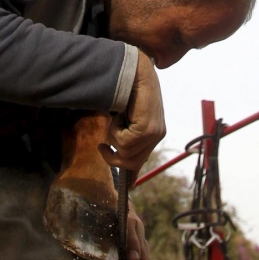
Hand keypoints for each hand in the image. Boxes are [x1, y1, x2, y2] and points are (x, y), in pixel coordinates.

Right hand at [99, 50, 165, 180]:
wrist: (133, 71)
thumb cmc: (126, 89)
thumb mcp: (123, 116)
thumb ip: (121, 133)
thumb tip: (111, 150)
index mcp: (153, 132)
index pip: (142, 160)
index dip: (132, 175)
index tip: (128, 188)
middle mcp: (157, 135)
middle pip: (130, 162)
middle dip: (112, 157)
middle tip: (101, 146)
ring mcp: (154, 134)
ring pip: (123, 152)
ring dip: (113, 135)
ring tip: (117, 118)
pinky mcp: (148, 130)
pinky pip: (122, 142)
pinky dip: (114, 129)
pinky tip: (120, 114)